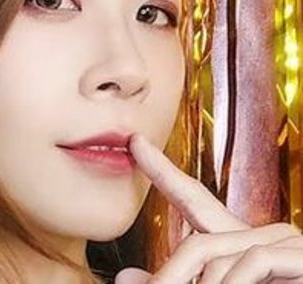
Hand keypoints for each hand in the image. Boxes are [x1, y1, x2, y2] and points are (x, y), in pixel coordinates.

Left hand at [115, 134, 302, 283]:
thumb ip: (175, 279)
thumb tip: (125, 276)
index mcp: (237, 239)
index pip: (191, 196)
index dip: (161, 169)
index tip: (135, 142)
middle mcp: (261, 231)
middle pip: (196, 246)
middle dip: (170, 278)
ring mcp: (286, 241)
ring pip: (217, 259)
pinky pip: (254, 262)